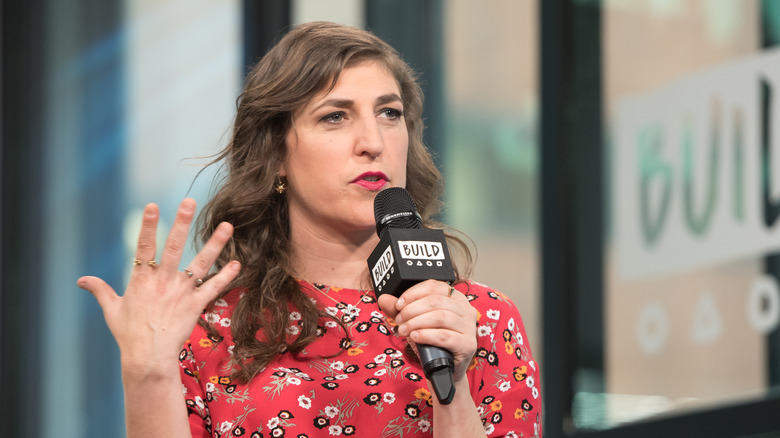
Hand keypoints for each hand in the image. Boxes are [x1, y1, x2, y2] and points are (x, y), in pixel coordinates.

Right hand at [77, 198, 240, 379]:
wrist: (147, 357)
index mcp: (142, 279)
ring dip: (215, 244)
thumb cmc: (128, 334)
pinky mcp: (196, 305)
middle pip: (173, 247)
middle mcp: (163, 281)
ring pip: (201, 263)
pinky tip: (238, 263)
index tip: (152, 205)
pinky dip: (227, 276)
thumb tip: (81, 280)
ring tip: (227, 226)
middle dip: (181, 223)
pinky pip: (214, 288)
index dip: (147, 225)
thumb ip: (100, 290)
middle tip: (189, 202)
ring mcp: (181, 292)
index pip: (144, 246)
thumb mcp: (112, 309)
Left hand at [377, 279, 477, 382]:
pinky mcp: (468, 345)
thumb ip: (400, 310)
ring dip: (416, 322)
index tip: (398, 304)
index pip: (434, 286)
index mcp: (456, 298)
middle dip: (412, 310)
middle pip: (436, 301)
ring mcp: (469, 328)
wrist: (444, 372)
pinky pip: (445, 336)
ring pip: (440, 317)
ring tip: (404, 330)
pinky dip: (426, 335)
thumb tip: (383, 298)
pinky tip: (415, 337)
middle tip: (399, 321)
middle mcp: (466, 310)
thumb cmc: (432, 344)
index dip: (413, 293)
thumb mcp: (414, 323)